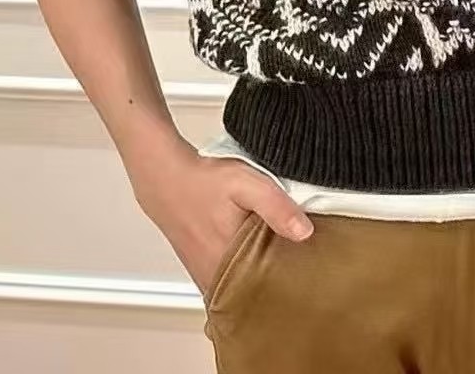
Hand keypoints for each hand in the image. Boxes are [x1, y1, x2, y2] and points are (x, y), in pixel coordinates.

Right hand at [129, 133, 313, 297]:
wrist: (166, 178)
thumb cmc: (204, 182)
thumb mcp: (246, 185)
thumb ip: (276, 208)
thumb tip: (305, 232)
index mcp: (230, 264)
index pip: (268, 293)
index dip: (290, 285)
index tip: (308, 275)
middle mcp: (217, 278)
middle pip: (256, 296)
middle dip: (278, 287)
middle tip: (298, 272)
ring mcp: (207, 277)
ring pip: (241, 291)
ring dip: (259, 282)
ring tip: (279, 264)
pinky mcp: (202, 271)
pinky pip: (228, 283)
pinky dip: (242, 276)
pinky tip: (253, 260)